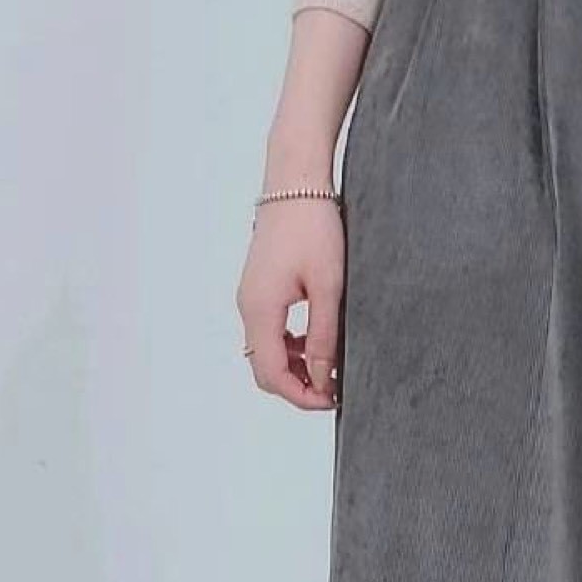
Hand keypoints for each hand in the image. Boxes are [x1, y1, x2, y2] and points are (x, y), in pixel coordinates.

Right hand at [236, 198, 343, 411]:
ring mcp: (250, 297)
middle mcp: (248, 306)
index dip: (302, 396)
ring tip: (331, 365)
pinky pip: (268, 331)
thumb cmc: (314, 226)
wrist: (296, 182)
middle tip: (334, 389)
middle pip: (264, 369)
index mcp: (260, 309)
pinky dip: (290, 346)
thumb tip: (323, 378)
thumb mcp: (328, 287)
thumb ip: (324, 337)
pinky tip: (317, 340)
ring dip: (295, 366)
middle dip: (297, 386)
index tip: (333, 399)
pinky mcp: (259, 288)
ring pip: (266, 351)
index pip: (271, 374)